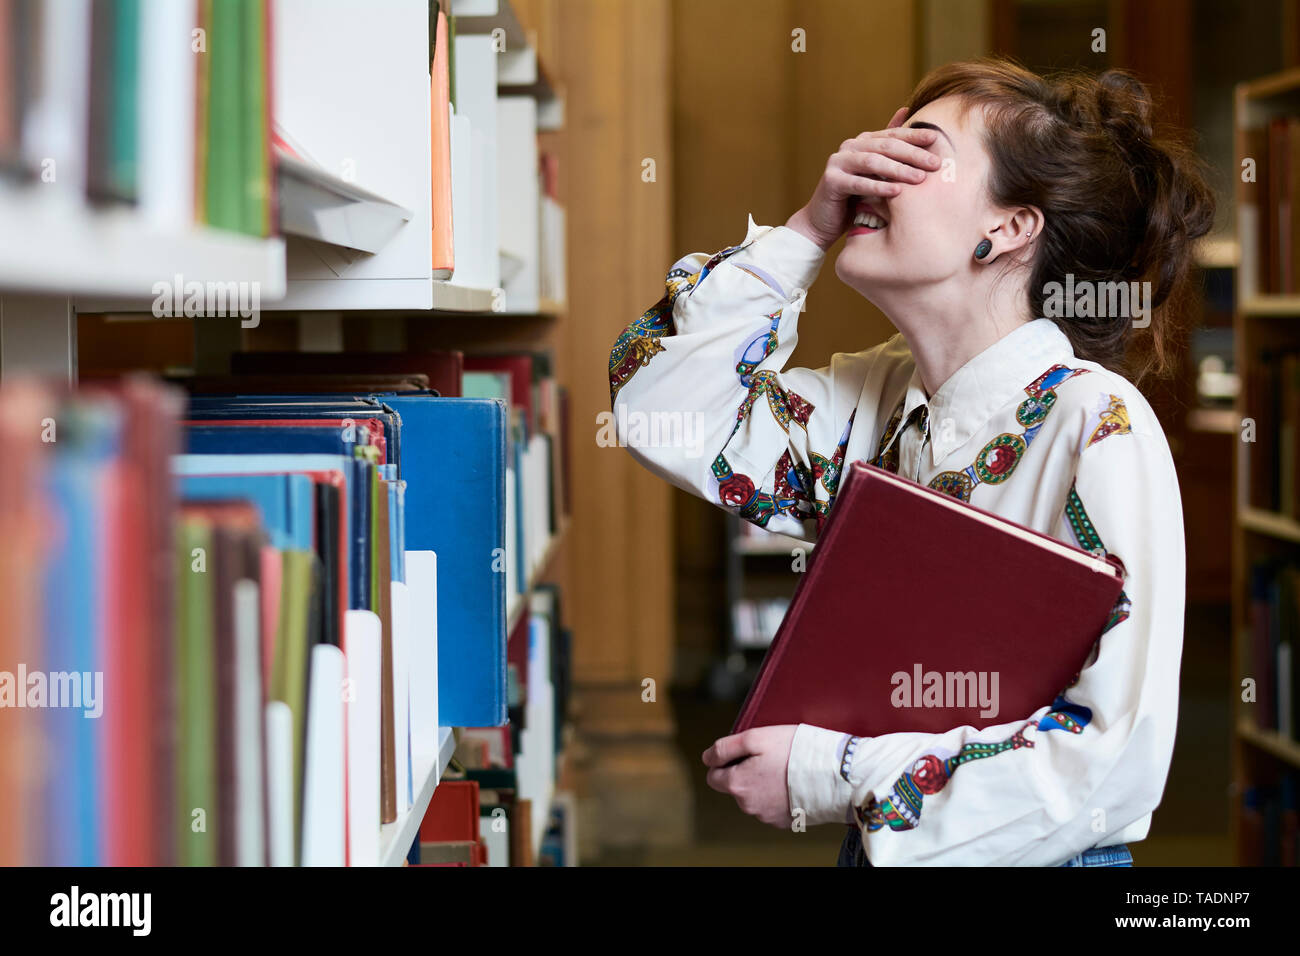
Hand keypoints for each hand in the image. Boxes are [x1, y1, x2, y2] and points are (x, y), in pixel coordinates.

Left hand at [702, 725, 798, 827]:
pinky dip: (778, 795)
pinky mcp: (786, 821)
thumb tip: (707, 758)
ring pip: (755, 797)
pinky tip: (793, 781)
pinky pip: (773, 806)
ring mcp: (767, 816)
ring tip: (785, 767)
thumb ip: (724, 748)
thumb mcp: (755, 736)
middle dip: (745, 771)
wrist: (834, 774)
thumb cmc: (795, 751)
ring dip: (762, 783)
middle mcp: (748, 805)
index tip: (744, 752)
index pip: (713, 777)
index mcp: (737, 784)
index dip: (725, 761)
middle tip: (769, 756)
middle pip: (735, 786)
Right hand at [786, 107, 940, 250]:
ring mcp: (837, 162)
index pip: (892, 134)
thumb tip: (906, 110)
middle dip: (912, 154)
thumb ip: (888, 147)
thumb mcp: (875, 173)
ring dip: (898, 170)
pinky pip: (858, 183)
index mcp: (862, 142)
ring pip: (872, 162)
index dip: (915, 136)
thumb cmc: (854, 198)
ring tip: (920, 178)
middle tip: (934, 163)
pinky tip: (897, 192)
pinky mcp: (830, 181)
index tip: (937, 139)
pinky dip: (878, 187)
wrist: (823, 222)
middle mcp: (848, 147)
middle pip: (885, 146)